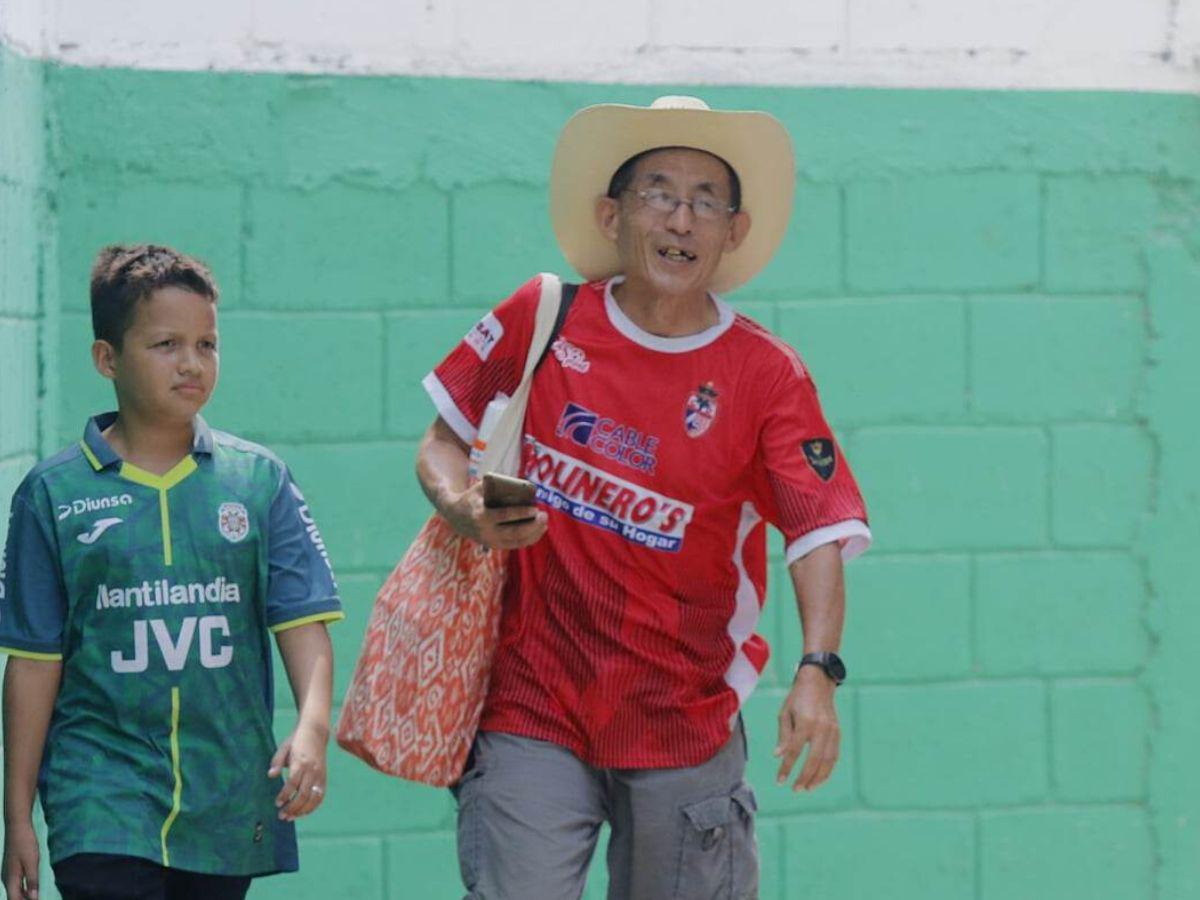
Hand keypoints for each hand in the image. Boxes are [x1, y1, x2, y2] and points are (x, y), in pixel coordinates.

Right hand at [2, 820, 39, 899]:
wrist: (18, 827)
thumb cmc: (25, 843)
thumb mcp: (32, 862)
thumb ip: (32, 880)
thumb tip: (33, 898)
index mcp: (10, 880)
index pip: (15, 899)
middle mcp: (7, 878)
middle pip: (15, 896)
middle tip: (39, 899)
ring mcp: (9, 873)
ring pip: (16, 890)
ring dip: (25, 896)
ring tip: (37, 897)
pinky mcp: (13, 867)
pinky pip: (17, 883)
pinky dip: (25, 888)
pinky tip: (33, 887)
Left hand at [268, 723, 327, 820]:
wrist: (315, 732)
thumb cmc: (296, 740)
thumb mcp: (283, 747)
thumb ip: (276, 762)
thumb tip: (270, 775)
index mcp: (301, 762)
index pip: (293, 783)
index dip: (285, 795)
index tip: (277, 803)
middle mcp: (312, 770)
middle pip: (303, 794)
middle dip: (292, 807)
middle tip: (282, 815)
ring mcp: (320, 774)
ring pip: (313, 798)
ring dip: (302, 810)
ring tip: (290, 817)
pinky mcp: (324, 777)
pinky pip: (320, 796)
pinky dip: (313, 806)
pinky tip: (303, 812)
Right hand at [443, 481, 547, 549]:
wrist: (455, 516)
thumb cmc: (472, 498)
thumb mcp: (479, 488)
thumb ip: (496, 485)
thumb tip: (520, 485)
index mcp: (481, 515)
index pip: (504, 516)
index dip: (521, 513)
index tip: (535, 508)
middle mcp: (485, 531)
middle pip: (514, 532)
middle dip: (532, 525)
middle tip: (544, 515)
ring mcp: (490, 541)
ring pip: (516, 541)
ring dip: (533, 533)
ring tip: (544, 523)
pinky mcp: (494, 546)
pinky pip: (515, 545)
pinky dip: (529, 540)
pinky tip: (539, 532)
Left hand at [774, 664, 839, 791]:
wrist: (818, 682)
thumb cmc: (797, 698)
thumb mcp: (784, 713)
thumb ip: (783, 736)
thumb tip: (778, 756)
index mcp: (805, 722)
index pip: (794, 751)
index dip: (786, 768)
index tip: (779, 780)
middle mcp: (821, 728)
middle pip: (813, 760)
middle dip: (804, 777)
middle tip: (795, 789)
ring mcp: (832, 731)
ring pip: (828, 761)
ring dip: (818, 777)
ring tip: (807, 788)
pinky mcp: (838, 732)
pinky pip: (834, 756)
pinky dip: (828, 769)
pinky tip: (819, 778)